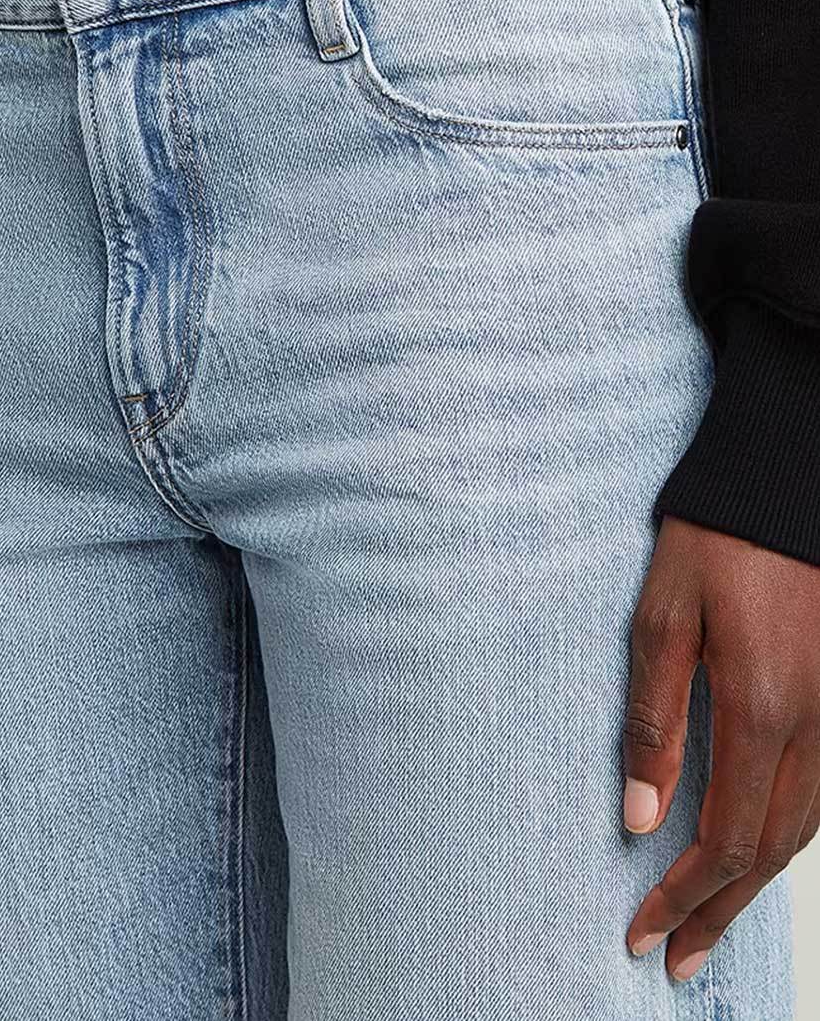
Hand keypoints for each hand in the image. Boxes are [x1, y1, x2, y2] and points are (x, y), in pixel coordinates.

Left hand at [623, 514, 819, 980]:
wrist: (783, 480)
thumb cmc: (715, 540)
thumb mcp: (662, 616)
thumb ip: (652, 720)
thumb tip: (638, 816)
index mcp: (760, 706)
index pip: (723, 836)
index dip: (682, 895)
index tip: (642, 931)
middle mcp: (816, 723)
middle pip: (771, 850)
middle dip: (720, 911)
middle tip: (678, 960)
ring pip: (807, 829)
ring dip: (757, 882)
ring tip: (713, 921)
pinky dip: (791, 836)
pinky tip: (763, 849)